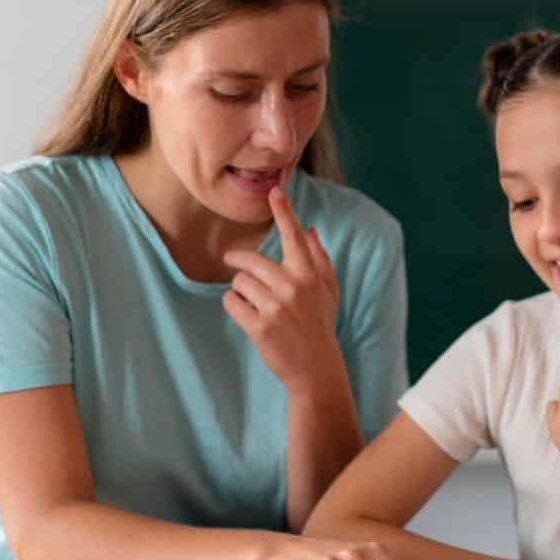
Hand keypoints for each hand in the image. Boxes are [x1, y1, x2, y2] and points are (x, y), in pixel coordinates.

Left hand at [222, 187, 341, 390]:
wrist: (315, 368)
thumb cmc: (321, 326)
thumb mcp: (328, 292)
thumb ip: (320, 260)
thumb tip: (311, 231)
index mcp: (309, 275)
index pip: (294, 236)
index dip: (284, 212)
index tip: (275, 191)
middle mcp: (292, 287)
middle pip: (251, 260)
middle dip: (238, 261)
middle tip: (233, 262)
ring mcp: (275, 307)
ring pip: (239, 281)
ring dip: (239, 288)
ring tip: (251, 301)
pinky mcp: (259, 326)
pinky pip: (231, 303)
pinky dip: (233, 305)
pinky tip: (246, 314)